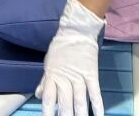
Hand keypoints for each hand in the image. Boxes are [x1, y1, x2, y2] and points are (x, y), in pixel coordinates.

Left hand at [38, 0, 104, 115]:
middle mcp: (65, 79)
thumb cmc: (60, 48)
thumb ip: (44, 81)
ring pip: (80, 100)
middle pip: (64, 102)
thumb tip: (38, 95)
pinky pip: (95, 92)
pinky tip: (99, 115)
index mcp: (52, 77)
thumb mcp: (49, 63)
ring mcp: (79, 77)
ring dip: (80, 114)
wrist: (77, 32)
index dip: (47, 111)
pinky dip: (97, 104)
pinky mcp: (92, 74)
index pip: (48, 98)